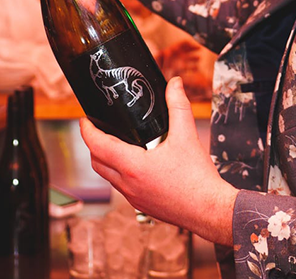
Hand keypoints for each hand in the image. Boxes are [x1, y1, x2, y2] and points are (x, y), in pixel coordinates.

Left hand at [80, 77, 236, 245]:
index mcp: (133, 166)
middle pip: (97, 162)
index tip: (85, 120)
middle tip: (99, 130)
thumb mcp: (187, 136)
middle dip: (93, 145)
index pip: (97, 146)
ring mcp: (134, 198)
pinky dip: (121, 174)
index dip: (87, 131)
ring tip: (117, 144)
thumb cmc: (198, 180)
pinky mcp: (143, 206)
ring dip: (107, 160)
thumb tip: (174, 84)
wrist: (211, 211)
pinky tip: (136, 166)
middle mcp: (128, 184)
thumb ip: (178, 105)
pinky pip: (122, 188)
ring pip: (109, 177)